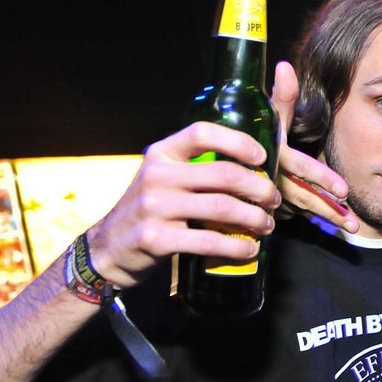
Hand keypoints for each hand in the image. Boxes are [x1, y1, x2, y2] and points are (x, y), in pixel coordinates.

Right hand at [85, 122, 280, 288]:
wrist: (108, 249)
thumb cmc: (150, 210)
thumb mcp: (163, 178)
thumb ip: (196, 168)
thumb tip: (253, 169)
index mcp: (161, 154)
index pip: (202, 133)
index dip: (238, 141)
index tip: (262, 157)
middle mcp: (157, 175)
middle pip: (224, 174)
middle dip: (259, 188)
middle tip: (273, 200)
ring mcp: (154, 207)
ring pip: (223, 208)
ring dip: (254, 218)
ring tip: (266, 225)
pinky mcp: (156, 238)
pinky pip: (209, 242)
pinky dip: (237, 247)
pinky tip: (249, 249)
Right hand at [271, 60, 358, 232]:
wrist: (227, 162)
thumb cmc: (257, 134)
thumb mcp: (269, 115)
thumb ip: (282, 96)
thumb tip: (285, 66)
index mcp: (272, 154)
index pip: (298, 166)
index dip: (320, 177)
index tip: (343, 190)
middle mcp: (269, 177)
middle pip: (303, 195)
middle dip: (328, 209)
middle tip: (352, 221)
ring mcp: (269, 195)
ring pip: (302, 209)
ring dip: (327, 219)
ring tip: (352, 227)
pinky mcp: (271, 207)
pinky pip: (295, 216)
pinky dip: (314, 221)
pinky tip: (333, 227)